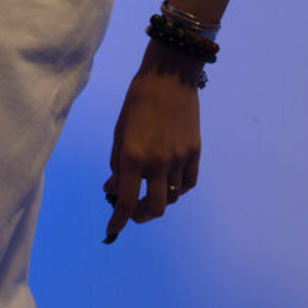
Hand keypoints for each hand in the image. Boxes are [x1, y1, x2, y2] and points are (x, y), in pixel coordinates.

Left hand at [103, 41, 201, 241]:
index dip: (118, 220)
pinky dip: (178, 189)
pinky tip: (168, 182)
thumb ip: (117, 164)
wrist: (169, 76)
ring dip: (159, 200)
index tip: (112, 231)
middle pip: (154, 208)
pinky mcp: (195, 151)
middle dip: (141, 216)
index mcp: (133, 156)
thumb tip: (113, 189)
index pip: (126, 201)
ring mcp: (179, 158)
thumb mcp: (120, 132)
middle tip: (133, 212)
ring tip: (149, 191)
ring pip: (172, 197)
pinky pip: (188, 183)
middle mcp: (158, 162)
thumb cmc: (137, 101)